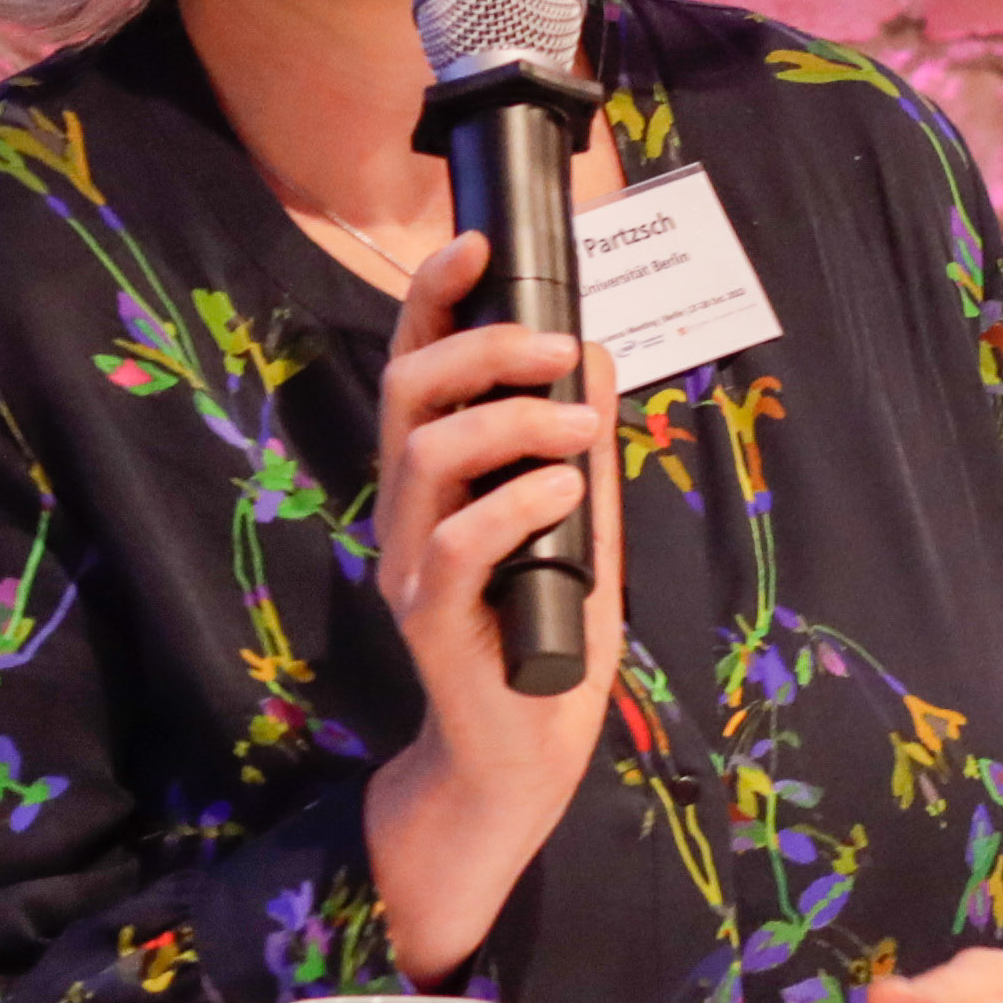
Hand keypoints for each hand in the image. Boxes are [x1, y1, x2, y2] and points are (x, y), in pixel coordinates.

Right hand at [358, 222, 619, 984]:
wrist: (524, 759)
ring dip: (512, 421)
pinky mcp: (428, 618)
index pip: (415, 366)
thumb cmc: (548, 642)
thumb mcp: (579, 531)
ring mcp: (409, 563)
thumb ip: (579, 453)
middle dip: (483, 348)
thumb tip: (596, 355)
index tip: (477, 243)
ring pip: (426, 454)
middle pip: (407, 392)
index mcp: (433, 480)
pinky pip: (455, 540)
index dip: (434, 297)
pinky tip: (560, 492)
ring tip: (581, 426)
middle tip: (557, 349)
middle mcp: (407, 511)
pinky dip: (512, 502)